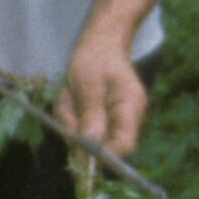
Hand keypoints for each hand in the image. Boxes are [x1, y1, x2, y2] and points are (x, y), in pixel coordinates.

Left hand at [61, 24, 148, 159]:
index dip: (103, 155)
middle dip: (78, 135)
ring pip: (88, 139)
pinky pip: (83, 130)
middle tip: (67, 108)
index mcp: (131, 108)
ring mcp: (117, 122)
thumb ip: (91, 114)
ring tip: (69, 97)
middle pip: (104, 146)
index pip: (125, 146)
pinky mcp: (104, 121)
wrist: (101, 43)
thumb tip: (91, 145)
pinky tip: (71, 100)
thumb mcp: (88, 83)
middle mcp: (129, 120)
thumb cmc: (96, 57)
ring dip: (71, 123)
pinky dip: (71, 119)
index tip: (77, 147)